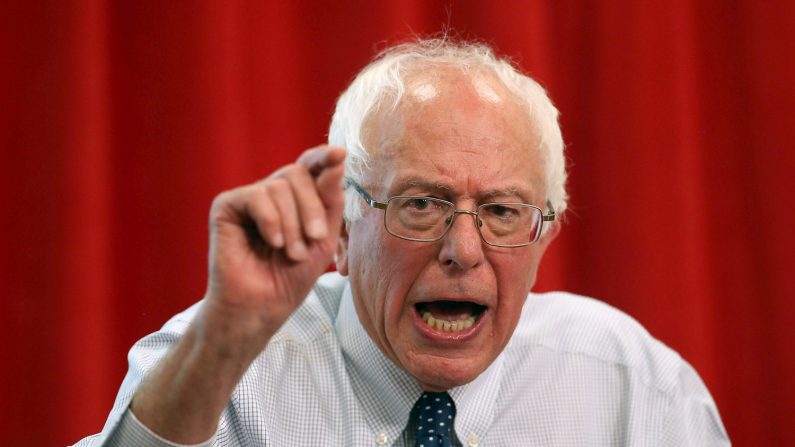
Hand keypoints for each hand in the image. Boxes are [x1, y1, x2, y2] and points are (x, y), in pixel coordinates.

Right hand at [203, 145, 345, 340]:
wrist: (261, 308)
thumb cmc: (291, 277)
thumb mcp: (324, 238)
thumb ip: (331, 200)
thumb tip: (337, 156)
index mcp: (295, 198)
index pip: (309, 166)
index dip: (323, 157)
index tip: (339, 154)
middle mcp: (271, 193)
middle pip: (298, 172)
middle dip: (312, 207)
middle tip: (316, 238)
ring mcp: (248, 198)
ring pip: (279, 185)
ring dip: (293, 224)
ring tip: (291, 253)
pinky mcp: (226, 206)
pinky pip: (257, 195)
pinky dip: (271, 221)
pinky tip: (272, 244)